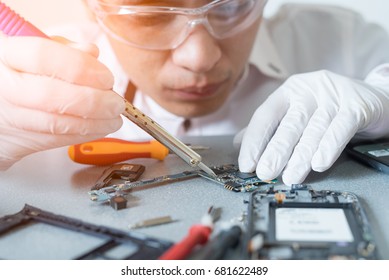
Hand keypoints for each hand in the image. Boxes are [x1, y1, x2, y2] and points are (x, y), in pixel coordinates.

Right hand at [0, 35, 124, 169]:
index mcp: (5, 55)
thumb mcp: (34, 51)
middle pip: (51, 96)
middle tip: (117, 103)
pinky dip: (85, 135)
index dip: (81, 68)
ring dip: (95, 123)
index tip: (106, 77)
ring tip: (115, 118)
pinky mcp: (16, 142)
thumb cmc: (18, 73)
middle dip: (94, 101)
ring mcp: (8, 116)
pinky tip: (101, 128)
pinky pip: (56, 141)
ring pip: (56, 124)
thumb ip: (63, 49)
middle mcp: (2, 86)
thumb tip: (92, 53)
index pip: (43, 56)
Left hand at [236, 69, 388, 184]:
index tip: (247, 164)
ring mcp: (333, 96)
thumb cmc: (327, 109)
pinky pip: (340, 129)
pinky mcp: (356, 106)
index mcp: (289, 91)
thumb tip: (239, 143)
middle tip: (265, 173)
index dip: (254, 140)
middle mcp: (308, 91)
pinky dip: (328, 147)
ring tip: (290, 177)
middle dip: (275, 151)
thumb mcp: (296, 113)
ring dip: (300, 157)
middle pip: (288, 124)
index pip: (265, 115)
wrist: (372, 98)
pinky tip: (319, 164)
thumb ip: (269, 127)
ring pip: (313, 130)